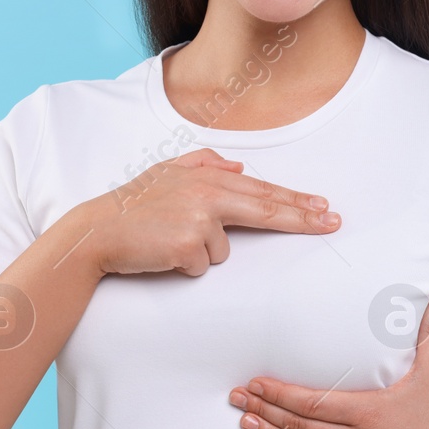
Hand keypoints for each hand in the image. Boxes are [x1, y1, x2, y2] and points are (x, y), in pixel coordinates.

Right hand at [82, 148, 339, 276]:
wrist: (95, 231)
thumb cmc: (132, 204)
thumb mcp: (166, 172)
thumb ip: (203, 163)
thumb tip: (238, 167)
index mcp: (208, 177)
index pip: (262, 190)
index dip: (296, 200)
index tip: (323, 206)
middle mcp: (209, 193)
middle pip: (267, 209)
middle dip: (304, 218)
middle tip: (333, 222)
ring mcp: (200, 219)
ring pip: (224, 249)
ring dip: (201, 251)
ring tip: (169, 240)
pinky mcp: (189, 246)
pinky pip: (203, 265)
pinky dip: (185, 265)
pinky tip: (163, 252)